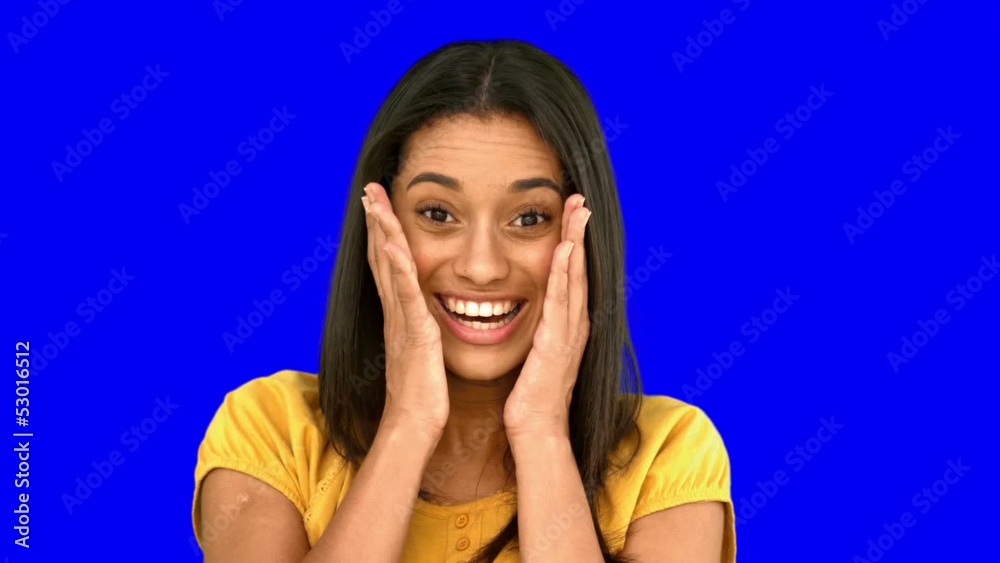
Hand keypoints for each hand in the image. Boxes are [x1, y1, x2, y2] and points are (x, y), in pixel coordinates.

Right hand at [363, 182, 449, 436]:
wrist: (414, 423)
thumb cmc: (421, 393)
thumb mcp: (422, 351)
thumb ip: (420, 329)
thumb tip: (424, 316)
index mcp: (401, 314)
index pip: (388, 265)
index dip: (382, 233)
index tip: (378, 205)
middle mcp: (396, 312)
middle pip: (381, 256)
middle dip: (376, 221)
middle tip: (370, 187)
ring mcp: (402, 319)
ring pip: (389, 266)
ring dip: (382, 231)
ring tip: (375, 200)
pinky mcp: (414, 332)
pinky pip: (404, 293)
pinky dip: (396, 266)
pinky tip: (391, 243)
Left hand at [503, 194, 591, 440]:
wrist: (537, 431)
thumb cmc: (532, 397)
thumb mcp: (537, 355)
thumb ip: (539, 331)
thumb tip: (532, 314)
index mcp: (569, 326)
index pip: (573, 276)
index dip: (574, 243)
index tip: (572, 214)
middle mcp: (575, 325)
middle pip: (580, 269)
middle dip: (580, 232)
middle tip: (580, 199)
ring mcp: (569, 333)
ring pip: (576, 278)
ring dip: (577, 242)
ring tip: (578, 210)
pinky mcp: (557, 343)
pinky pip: (562, 301)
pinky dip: (566, 273)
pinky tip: (565, 249)